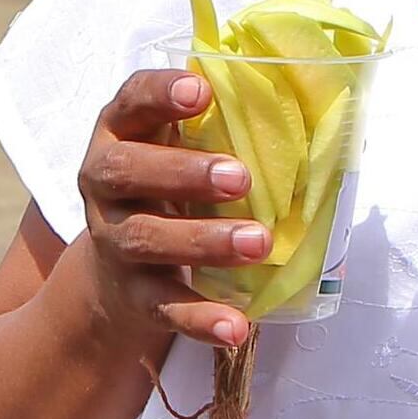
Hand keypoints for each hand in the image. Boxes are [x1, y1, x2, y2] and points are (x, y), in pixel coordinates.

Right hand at [73, 68, 270, 352]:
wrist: (116, 272)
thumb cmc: (168, 189)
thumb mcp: (179, 149)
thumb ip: (220, 126)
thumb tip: (313, 99)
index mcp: (120, 133)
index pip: (130, 102)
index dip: (159, 94)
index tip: (200, 91)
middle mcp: (104, 184)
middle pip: (124, 170)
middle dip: (182, 172)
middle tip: (239, 178)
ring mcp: (113, 240)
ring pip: (146, 238)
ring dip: (202, 241)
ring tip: (258, 243)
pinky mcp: (132, 293)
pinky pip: (163, 306)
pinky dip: (199, 318)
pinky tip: (235, 327)